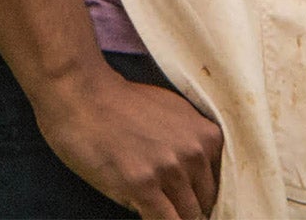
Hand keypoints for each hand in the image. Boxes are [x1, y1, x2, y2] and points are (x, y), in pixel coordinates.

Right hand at [35, 68, 222, 218]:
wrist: (85, 98)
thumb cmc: (125, 105)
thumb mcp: (176, 116)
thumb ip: (191, 145)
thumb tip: (196, 178)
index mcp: (208, 136)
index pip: (219, 182)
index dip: (203, 197)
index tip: (190, 202)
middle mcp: (195, 152)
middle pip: (204, 202)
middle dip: (190, 212)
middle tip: (174, 211)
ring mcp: (169, 170)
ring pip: (187, 215)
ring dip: (176, 219)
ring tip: (161, 213)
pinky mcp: (141, 185)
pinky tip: (149, 218)